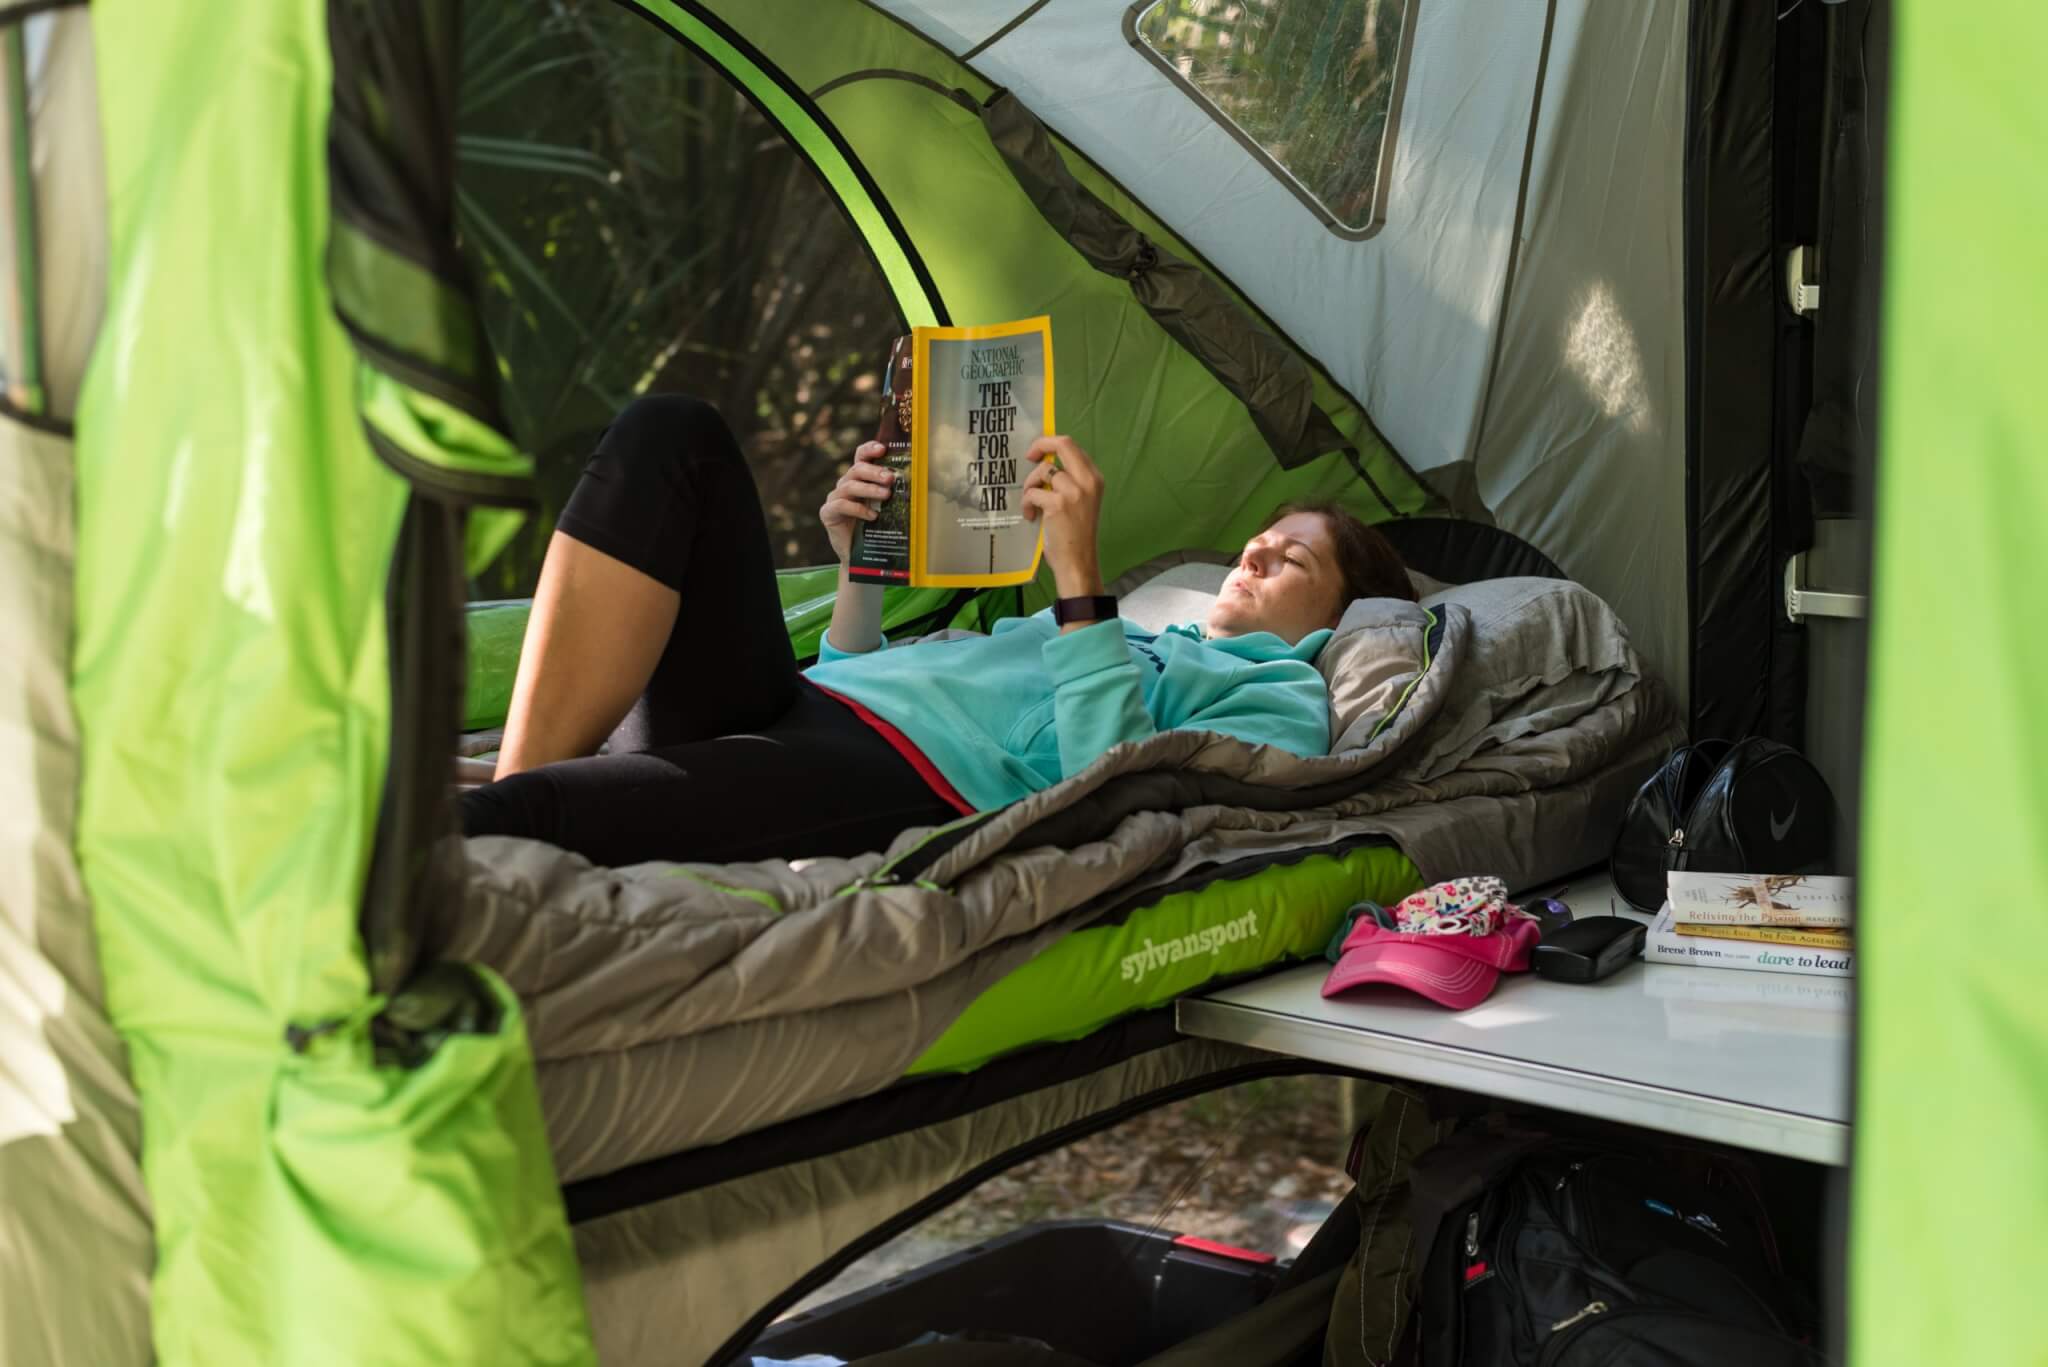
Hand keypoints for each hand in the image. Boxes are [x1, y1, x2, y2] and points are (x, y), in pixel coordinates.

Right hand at [820, 441, 895, 564]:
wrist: (860, 556)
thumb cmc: (875, 529)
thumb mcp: (886, 507)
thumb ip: (892, 494)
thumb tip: (917, 484)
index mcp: (859, 479)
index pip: (861, 457)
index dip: (869, 449)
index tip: (883, 449)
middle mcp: (845, 485)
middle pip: (856, 469)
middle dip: (874, 471)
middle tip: (890, 478)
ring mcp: (834, 498)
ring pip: (850, 485)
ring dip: (870, 489)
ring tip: (886, 495)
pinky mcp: (828, 513)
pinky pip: (841, 505)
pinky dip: (858, 509)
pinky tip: (872, 516)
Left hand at [1021, 435, 1104, 596]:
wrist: (1078, 561)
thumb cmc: (1076, 534)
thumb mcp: (1081, 501)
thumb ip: (1070, 481)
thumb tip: (1044, 462)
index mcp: (1095, 478)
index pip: (1073, 447)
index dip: (1051, 444)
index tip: (1038, 453)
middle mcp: (1088, 481)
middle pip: (1063, 445)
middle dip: (1041, 445)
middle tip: (1029, 457)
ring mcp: (1074, 492)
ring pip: (1043, 471)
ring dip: (1030, 486)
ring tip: (1032, 504)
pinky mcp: (1058, 504)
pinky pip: (1033, 493)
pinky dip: (1027, 503)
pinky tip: (1031, 516)